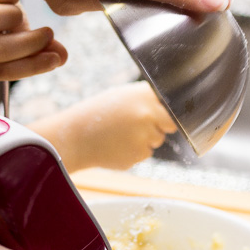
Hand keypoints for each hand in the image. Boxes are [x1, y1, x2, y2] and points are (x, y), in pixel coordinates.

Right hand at [30, 81, 177, 171]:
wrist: (76, 136)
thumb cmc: (99, 114)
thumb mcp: (122, 95)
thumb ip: (147, 99)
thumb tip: (172, 106)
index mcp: (144, 95)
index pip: (173, 107)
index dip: (167, 113)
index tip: (161, 115)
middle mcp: (147, 114)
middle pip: (169, 125)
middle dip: (158, 127)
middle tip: (136, 125)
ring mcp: (144, 135)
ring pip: (156, 140)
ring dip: (144, 140)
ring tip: (120, 134)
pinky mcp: (138, 154)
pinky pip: (144, 154)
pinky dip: (134, 152)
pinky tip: (117, 145)